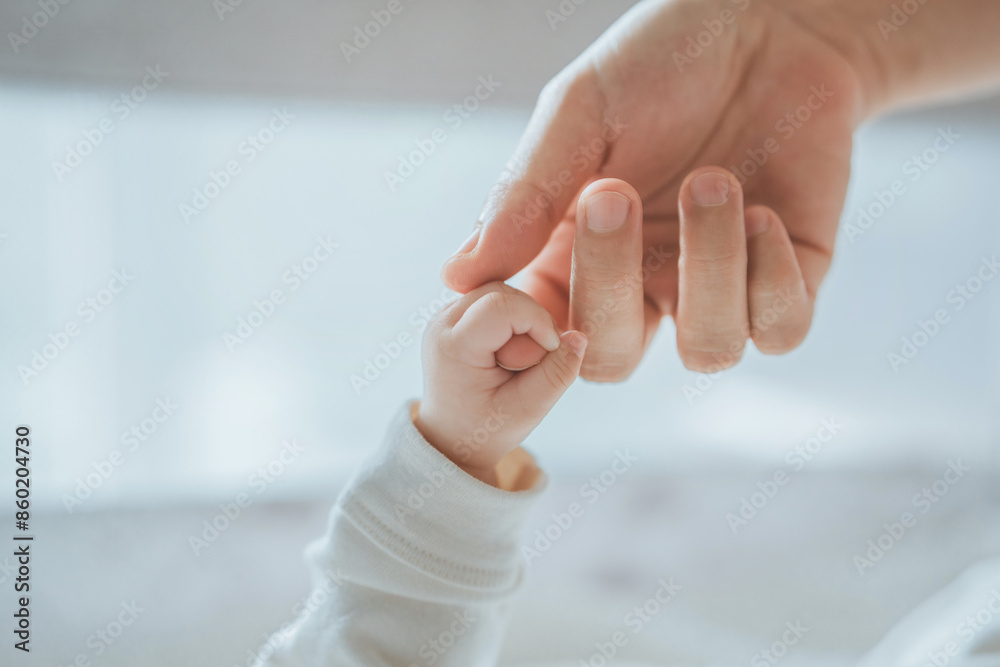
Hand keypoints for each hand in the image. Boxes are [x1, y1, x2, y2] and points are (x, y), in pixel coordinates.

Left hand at [414, 282, 587, 485]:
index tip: (550, 352)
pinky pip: (493, 299)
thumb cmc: (486, 429)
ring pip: (499, 292)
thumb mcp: (528, 409)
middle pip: (502, 293)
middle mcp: (442, 324)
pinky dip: (511, 320)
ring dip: (521, 320)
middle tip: (529, 362)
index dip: (538, 322)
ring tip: (518, 359)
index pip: (503, 306)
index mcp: (454, 347)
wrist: (451, 437)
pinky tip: (510, 350)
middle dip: (530, 321)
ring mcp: (445, 316)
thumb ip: (557, 374)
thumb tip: (579, 337)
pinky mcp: (455, 315)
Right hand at [442, 0, 869, 379]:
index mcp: (576, 254)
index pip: (540, 331)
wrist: (768, 19)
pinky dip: (769, 279)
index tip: (526, 274)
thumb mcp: (579, 114)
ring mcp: (714, 284)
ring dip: (709, 268)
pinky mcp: (789, 275)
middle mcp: (642, 282)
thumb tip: (458, 276)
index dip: (529, 330)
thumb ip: (525, 196)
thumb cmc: (660, 61)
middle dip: (610, 284)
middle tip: (614, 192)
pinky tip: (762, 211)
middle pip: (612, 361)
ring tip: (712, 178)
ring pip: (707, 352)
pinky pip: (779, 330)